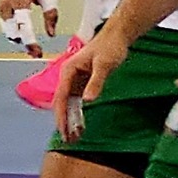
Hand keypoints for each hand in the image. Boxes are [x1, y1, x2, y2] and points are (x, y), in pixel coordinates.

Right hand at [0, 0, 58, 55]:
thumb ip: (51, 16)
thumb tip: (51, 34)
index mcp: (20, 2)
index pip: (24, 28)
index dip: (30, 42)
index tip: (37, 53)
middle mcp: (7, 6)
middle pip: (13, 33)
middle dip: (24, 44)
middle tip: (36, 53)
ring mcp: (2, 7)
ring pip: (8, 30)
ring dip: (19, 40)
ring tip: (33, 48)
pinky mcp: (2, 8)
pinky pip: (7, 25)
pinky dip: (14, 33)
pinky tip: (25, 38)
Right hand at [53, 27, 127, 141]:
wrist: (117, 37)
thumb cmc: (110, 47)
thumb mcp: (104, 64)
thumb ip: (96, 82)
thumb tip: (87, 100)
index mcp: (68, 71)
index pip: (61, 97)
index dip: (61, 115)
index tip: (62, 130)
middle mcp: (68, 77)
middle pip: (62, 103)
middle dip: (64, 122)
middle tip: (68, 140)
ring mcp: (75, 81)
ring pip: (69, 104)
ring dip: (71, 120)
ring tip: (74, 138)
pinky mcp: (83, 83)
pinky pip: (77, 102)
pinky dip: (78, 114)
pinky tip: (80, 126)